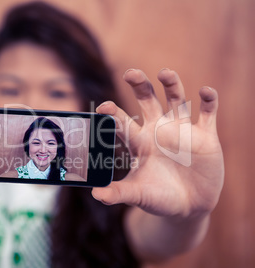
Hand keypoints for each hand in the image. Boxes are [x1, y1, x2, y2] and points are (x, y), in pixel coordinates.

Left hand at [93, 69, 223, 218]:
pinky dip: (208, 101)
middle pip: (147, 100)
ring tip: (164, 73)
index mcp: (139, 142)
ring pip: (176, 100)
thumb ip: (118, 193)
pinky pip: (208, 113)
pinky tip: (205, 92)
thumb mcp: (138, 194)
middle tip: (130, 73)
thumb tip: (96, 195)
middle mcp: (158, 130)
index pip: (123, 122)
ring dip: (172, 85)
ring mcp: (181, 131)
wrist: (188, 207)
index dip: (113, 113)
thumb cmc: (158, 198)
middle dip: (140, 85)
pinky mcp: (205, 136)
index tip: (103, 107)